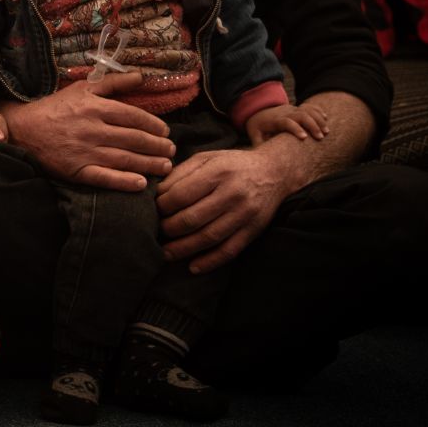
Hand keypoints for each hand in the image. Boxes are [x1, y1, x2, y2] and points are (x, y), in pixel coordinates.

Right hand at [0, 72, 173, 190]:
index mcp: (95, 108)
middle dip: (157, 146)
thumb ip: (112, 82)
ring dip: (150, 163)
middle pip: (134, 139)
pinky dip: (124, 182)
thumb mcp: (82, 88)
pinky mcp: (77, 170)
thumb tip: (140, 76)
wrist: (23, 129)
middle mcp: (93, 129)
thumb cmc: (55, 108)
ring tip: (166, 166)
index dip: (154, 125)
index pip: (133, 117)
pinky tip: (141, 184)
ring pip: (125, 158)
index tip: (165, 131)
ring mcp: (85, 151)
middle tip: (171, 150)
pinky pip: (105, 177)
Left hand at [157, 141, 297, 273]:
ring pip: (208, 238)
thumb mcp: (206, 158)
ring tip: (166, 253)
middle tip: (157, 231)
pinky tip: (193, 267)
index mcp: (217, 172)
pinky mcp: (253, 230)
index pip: (180, 195)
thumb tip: (156, 194)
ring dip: (183, 249)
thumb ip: (180, 174)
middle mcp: (232, 194)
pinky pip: (229, 250)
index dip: (162, 207)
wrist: (274, 172)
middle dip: (168, 229)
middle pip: (191, 219)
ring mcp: (244, 214)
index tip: (154, 210)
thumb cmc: (231, 164)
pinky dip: (210, 262)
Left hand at [246, 103, 328, 145]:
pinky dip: (318, 111)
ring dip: (318, 120)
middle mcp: (284, 113)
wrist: (257, 112)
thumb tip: (262, 159)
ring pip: (307, 110)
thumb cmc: (258, 128)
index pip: (286, 122)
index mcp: (274, 121)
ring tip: (326, 132)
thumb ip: (259, 146)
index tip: (304, 138)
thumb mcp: (254, 136)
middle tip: (320, 137)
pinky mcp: (296, 108)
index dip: (295, 129)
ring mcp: (291, 109)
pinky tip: (325, 118)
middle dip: (312, 125)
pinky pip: (309, 106)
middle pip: (300, 115)